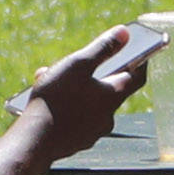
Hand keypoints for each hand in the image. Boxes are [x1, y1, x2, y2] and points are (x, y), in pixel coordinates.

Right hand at [20, 25, 146, 150]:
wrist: (34, 140)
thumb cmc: (57, 99)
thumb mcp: (78, 65)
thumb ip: (102, 48)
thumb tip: (124, 33)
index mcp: (113, 96)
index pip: (137, 76)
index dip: (139, 61)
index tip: (137, 49)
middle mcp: (107, 116)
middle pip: (107, 88)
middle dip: (90, 73)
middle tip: (71, 63)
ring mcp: (92, 131)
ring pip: (87, 102)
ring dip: (73, 88)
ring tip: (47, 78)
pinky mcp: (76, 141)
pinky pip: (75, 118)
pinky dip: (65, 106)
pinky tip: (45, 100)